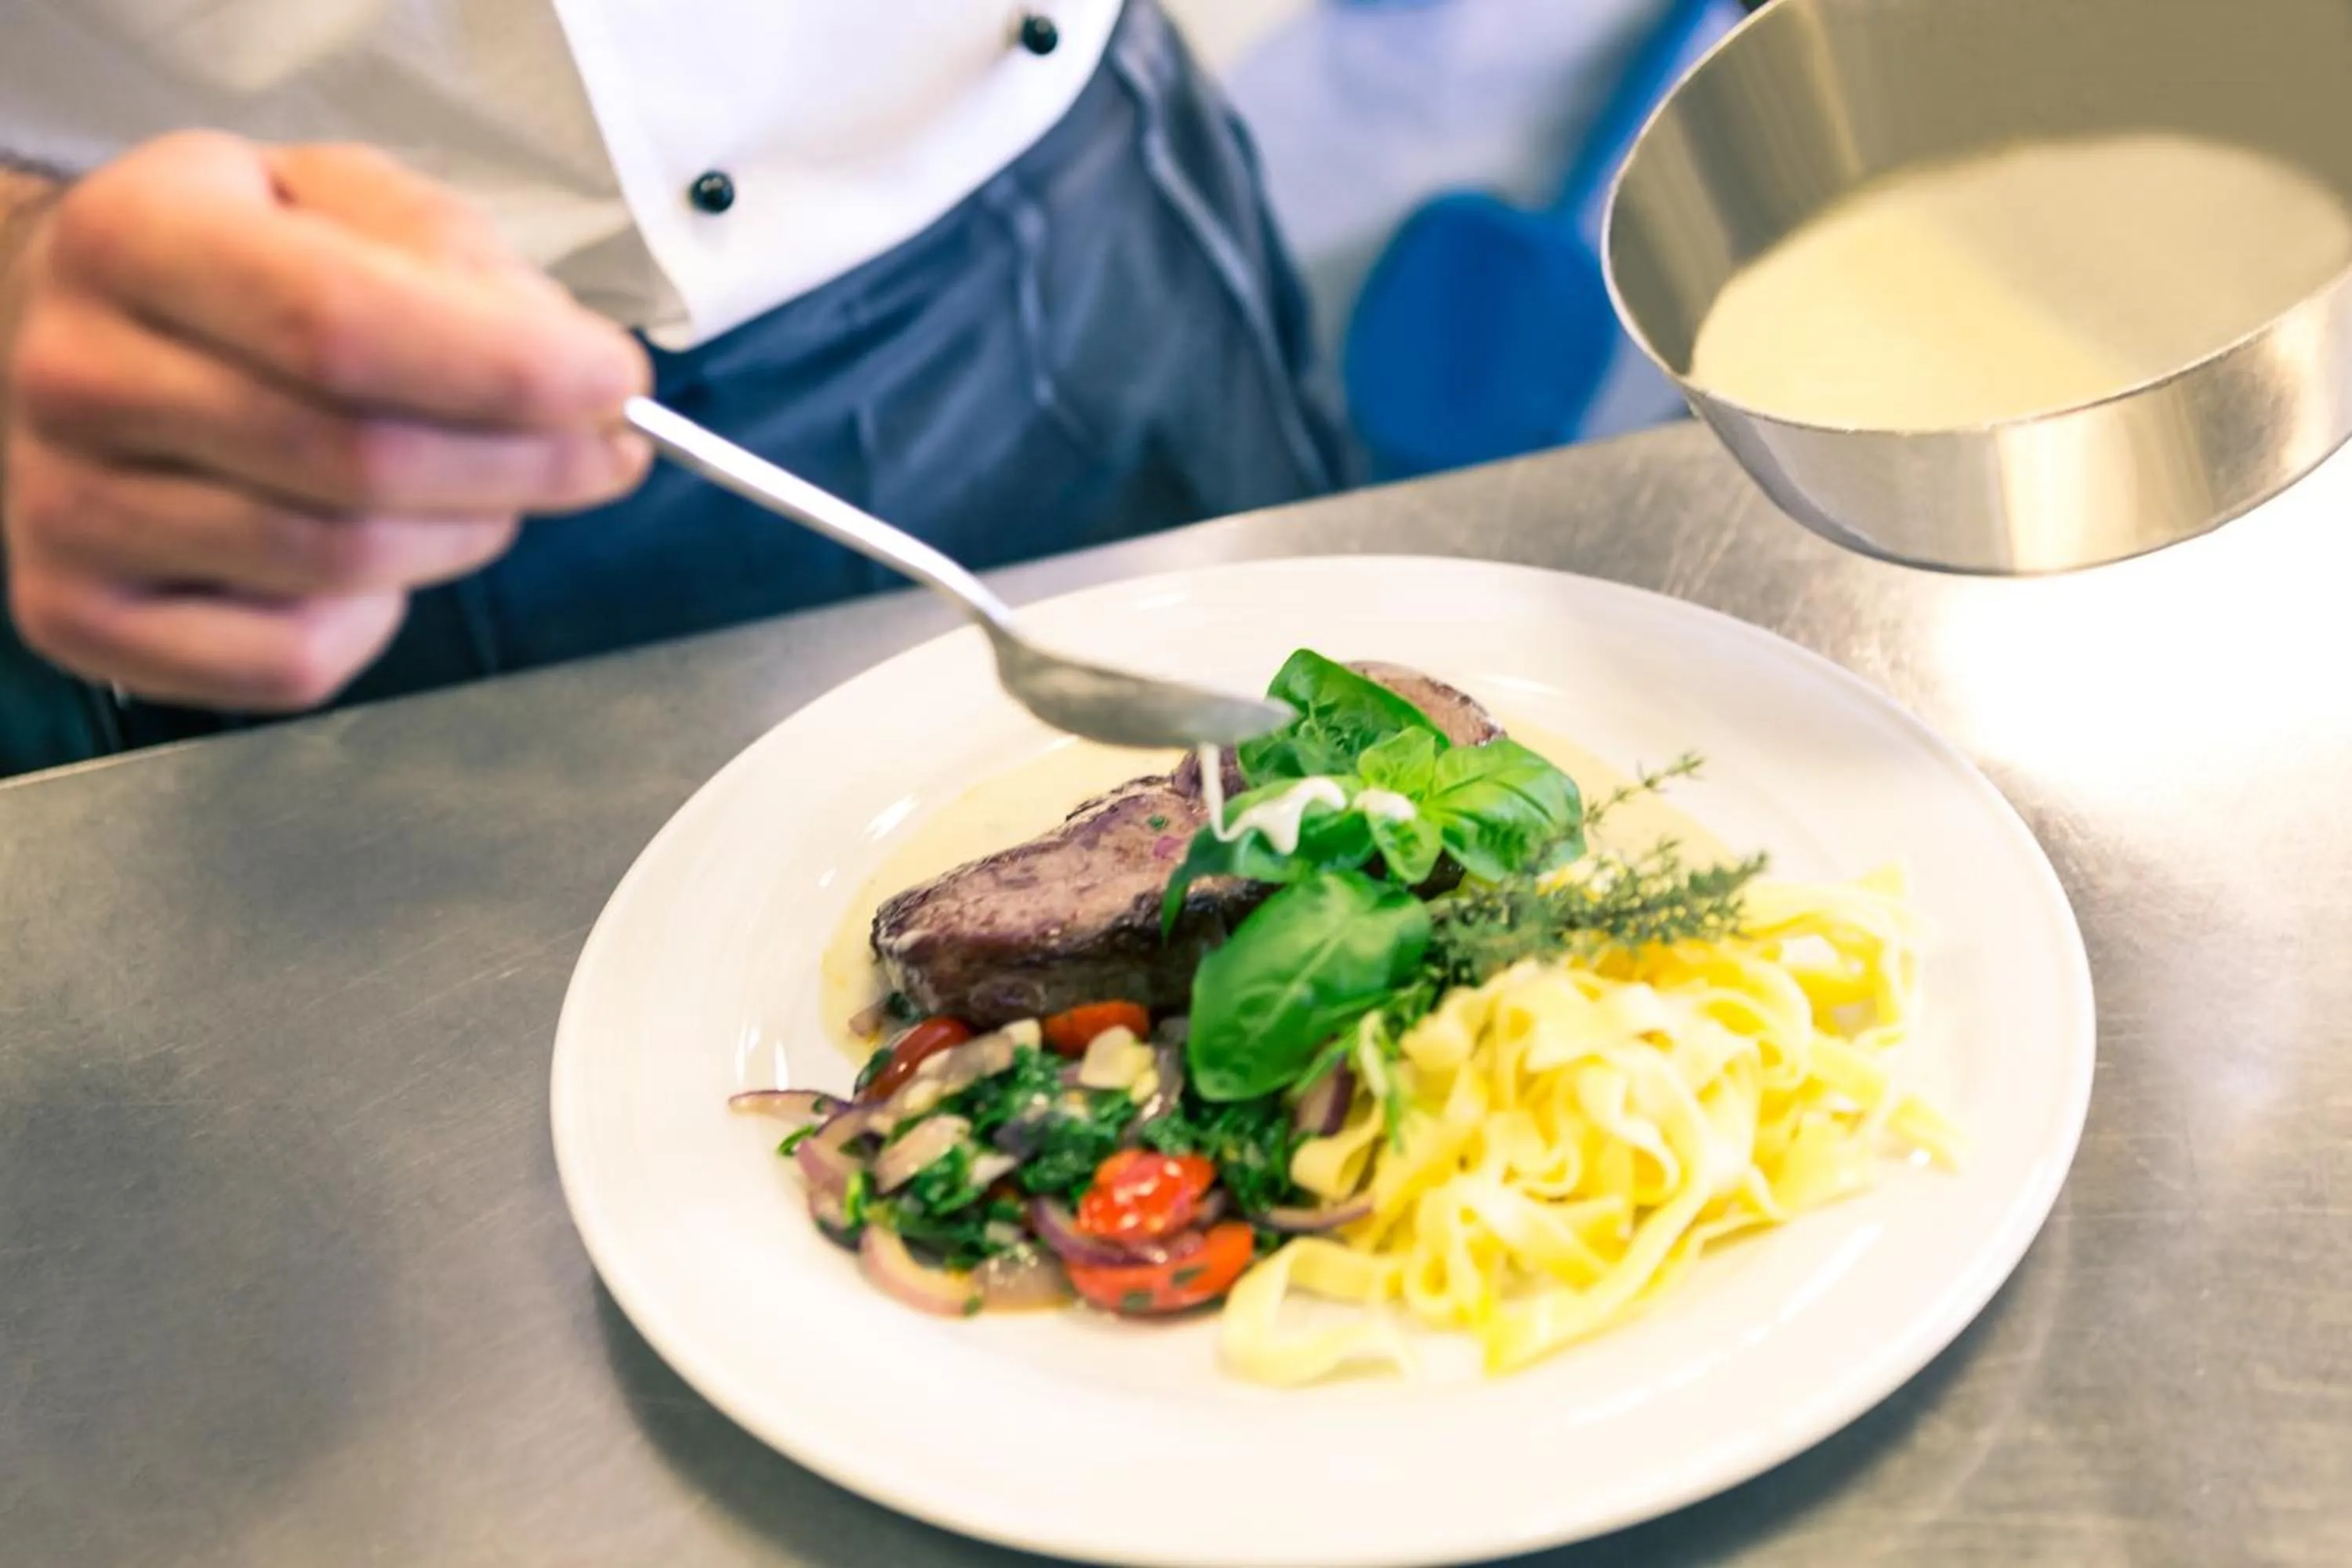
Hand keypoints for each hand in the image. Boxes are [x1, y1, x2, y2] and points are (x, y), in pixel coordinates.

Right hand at [0, 133, 651, 710]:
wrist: (82, 330)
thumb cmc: (239, 271)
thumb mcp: (341, 200)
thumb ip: (455, 259)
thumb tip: (568, 365)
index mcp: (136, 237)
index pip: (340, 326)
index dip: (506, 369)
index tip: (616, 382)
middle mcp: (78, 376)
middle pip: (360, 463)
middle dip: (528, 464)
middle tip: (604, 449)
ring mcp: (64, 510)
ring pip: (344, 566)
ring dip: (466, 533)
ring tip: (491, 488)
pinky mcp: (81, 619)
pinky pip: (292, 660)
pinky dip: (376, 620)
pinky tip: (376, 559)